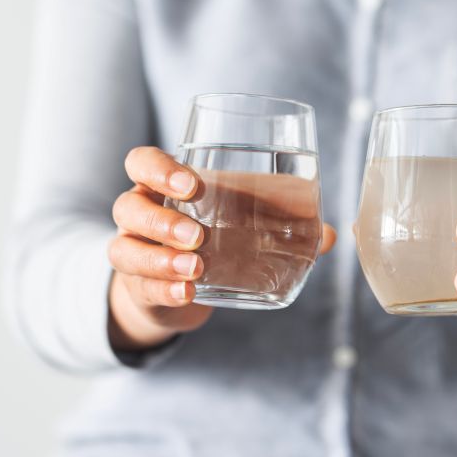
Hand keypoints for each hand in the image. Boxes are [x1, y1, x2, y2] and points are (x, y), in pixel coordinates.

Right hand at [107, 147, 335, 351]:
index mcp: (162, 186)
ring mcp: (133, 252)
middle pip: (129, 206)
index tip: (192, 184)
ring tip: (196, 268)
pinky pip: (141, 286)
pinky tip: (187, 293)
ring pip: (125, 248)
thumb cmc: (212, 238)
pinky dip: (165, 290)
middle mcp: (140, 215)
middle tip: (198, 234)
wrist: (177, 287)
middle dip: (162, 219)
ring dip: (160, 258)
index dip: (159, 169)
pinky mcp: (139, 287)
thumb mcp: (241, 224)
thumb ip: (284, 225)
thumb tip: (331, 234)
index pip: (141, 163)